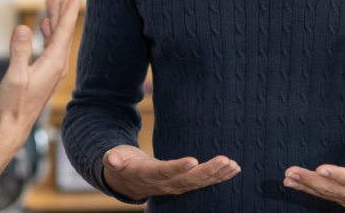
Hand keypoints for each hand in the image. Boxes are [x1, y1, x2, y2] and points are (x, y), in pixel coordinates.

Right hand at [0, 0, 82, 146]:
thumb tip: (23, 27)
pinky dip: (49, 31)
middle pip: (64, 29)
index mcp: (54, 62)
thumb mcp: (14, 76)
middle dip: (66, 7)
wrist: (14, 127)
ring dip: (56, 17)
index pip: (65, 29)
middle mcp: (58, 63)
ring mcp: (52, 68)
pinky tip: (44, 25)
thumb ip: (19, 51)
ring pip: (57, 36)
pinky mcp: (45, 72)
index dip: (70, 8)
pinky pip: (50, 46)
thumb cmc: (14, 104)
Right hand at [102, 144, 240, 200]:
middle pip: (187, 180)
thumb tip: (111, 158)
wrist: (124, 181)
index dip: (177, 168)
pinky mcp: (182, 184)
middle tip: (225, 161)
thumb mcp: (113, 158)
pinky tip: (233, 169)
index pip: (164, 172)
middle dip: (207, 171)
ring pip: (198, 182)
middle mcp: (163, 184)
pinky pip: (202, 182)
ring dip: (217, 175)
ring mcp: (174, 186)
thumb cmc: (120, 164)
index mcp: (146, 174)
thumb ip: (113, 158)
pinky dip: (218, 176)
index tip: (193, 161)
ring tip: (233, 166)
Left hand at [282, 161, 344, 212]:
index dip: (338, 175)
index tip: (321, 169)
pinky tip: (294, 183)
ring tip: (288, 178)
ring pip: (325, 193)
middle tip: (291, 173)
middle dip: (310, 181)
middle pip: (332, 188)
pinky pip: (325, 195)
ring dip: (305, 186)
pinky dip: (309, 189)